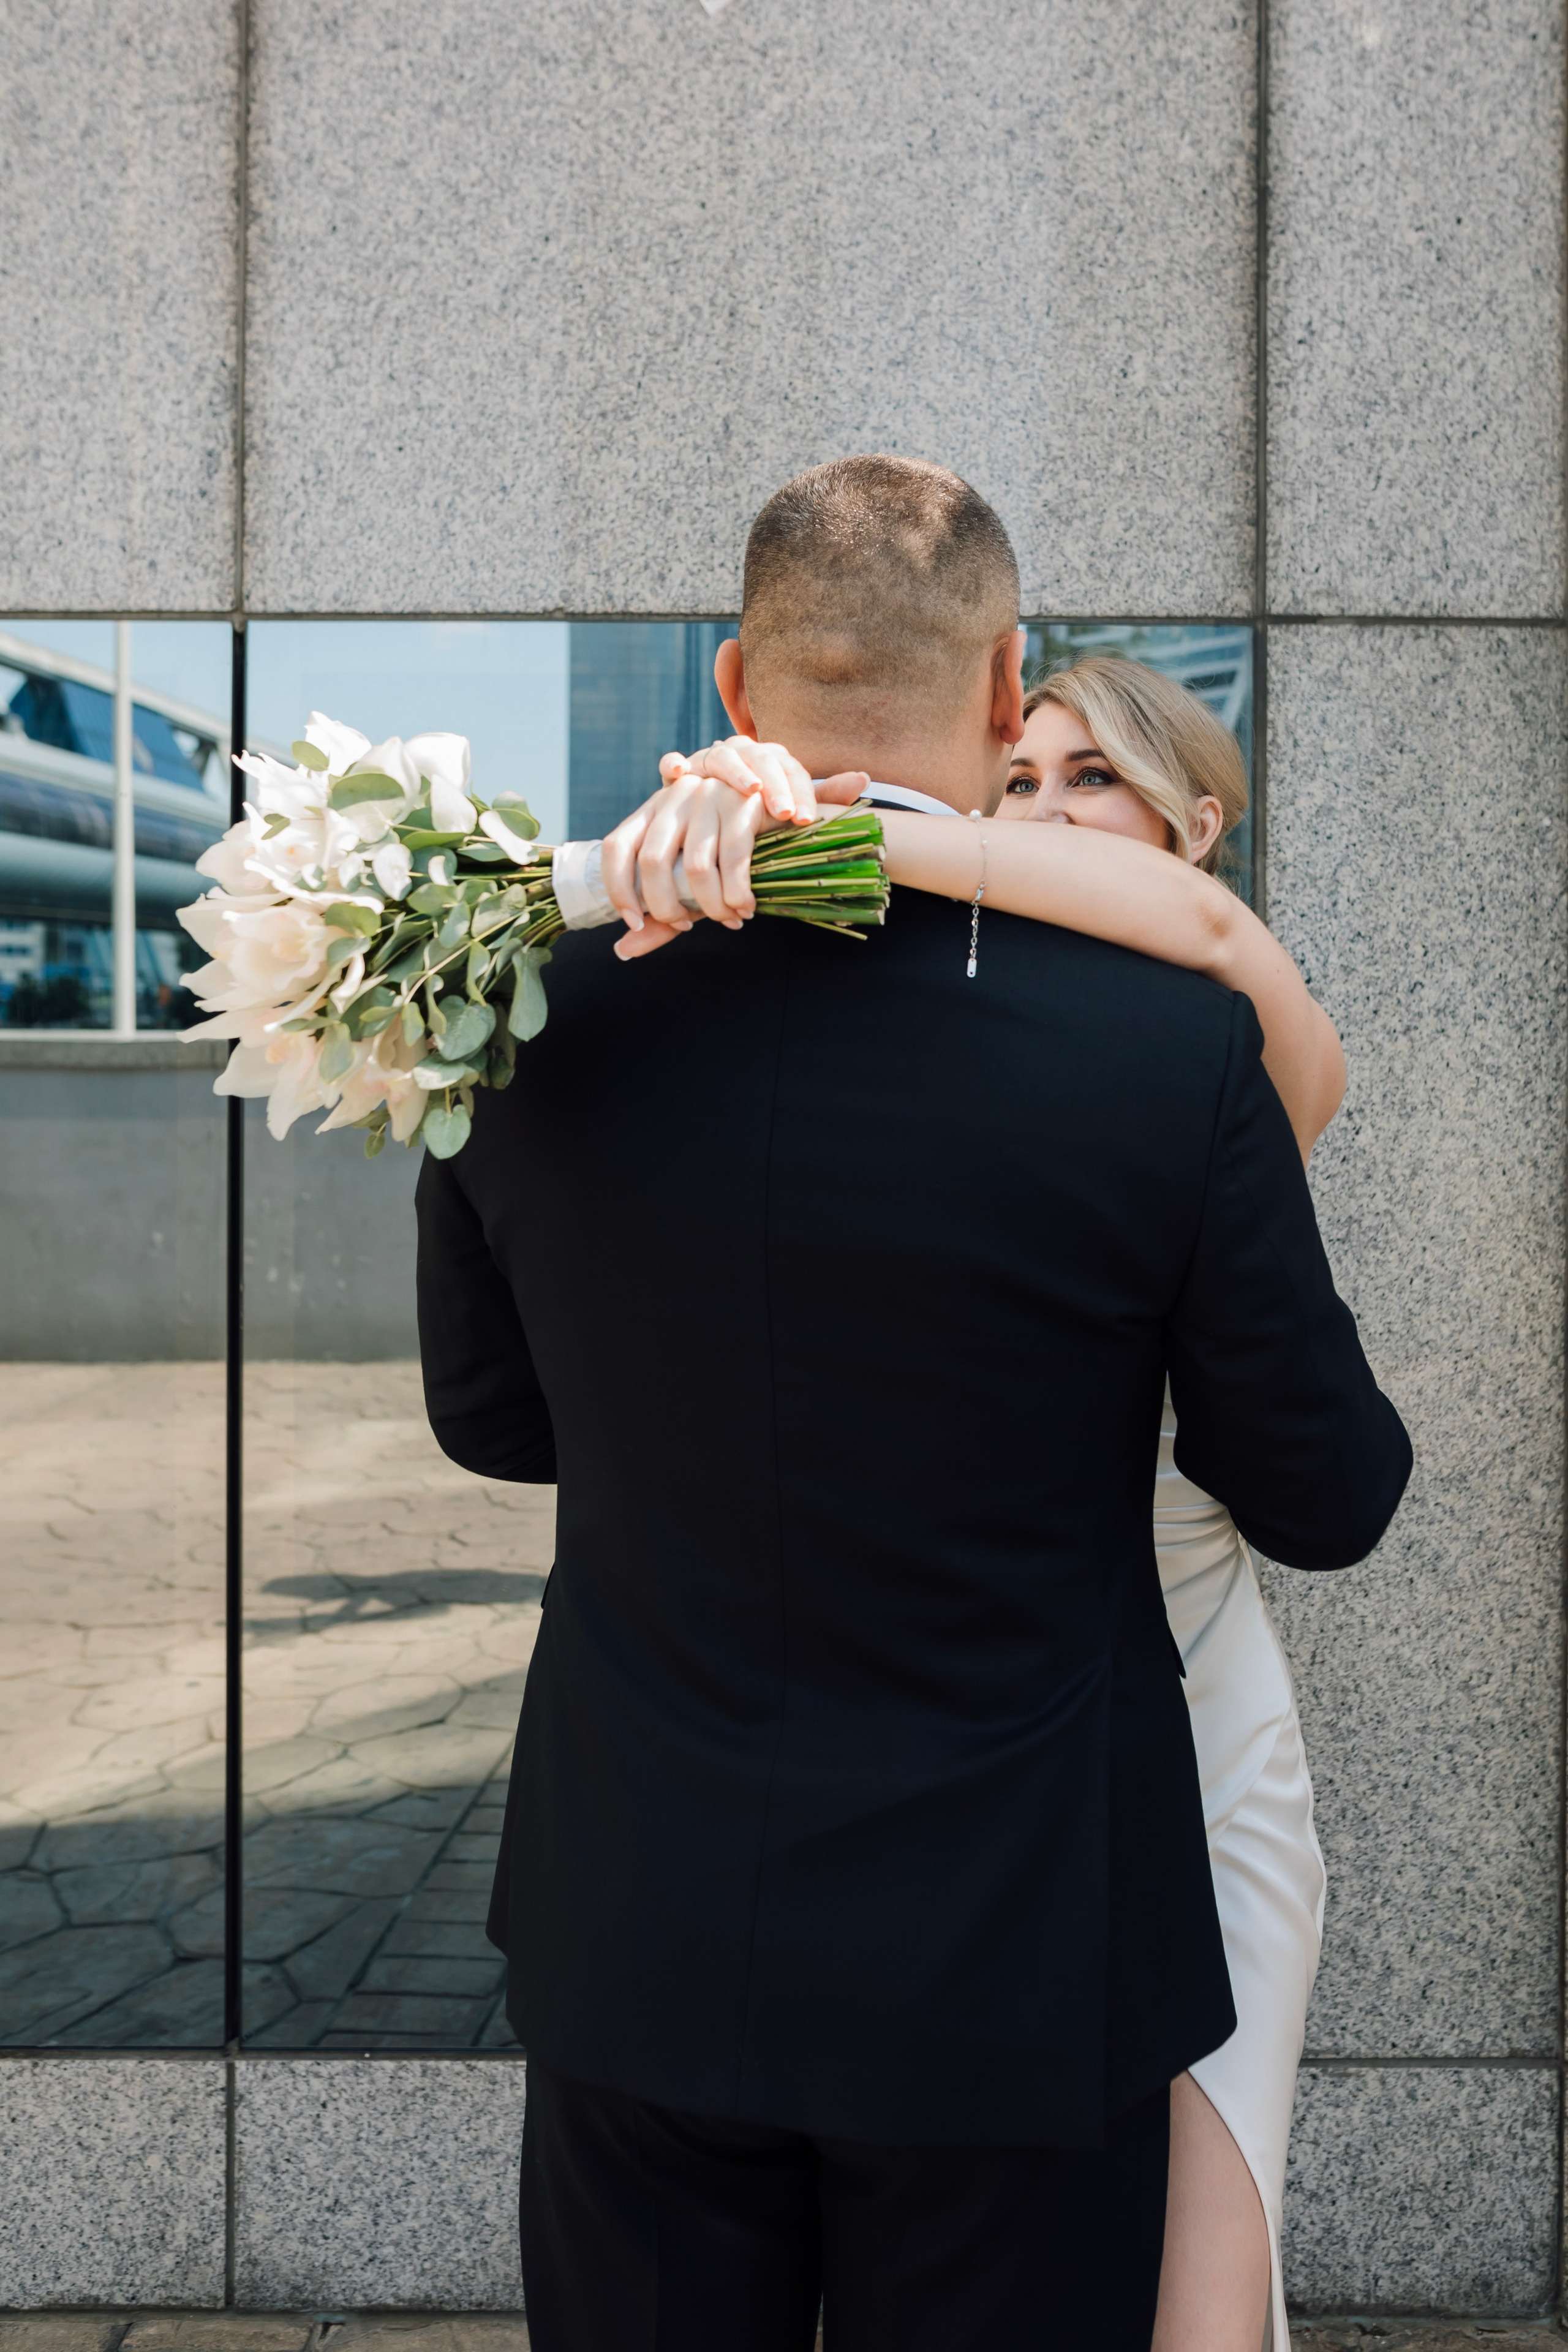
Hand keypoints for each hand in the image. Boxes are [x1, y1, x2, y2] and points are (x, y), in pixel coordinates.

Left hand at [600, 775, 775, 961]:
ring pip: (696, 867)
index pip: (616, 848)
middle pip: (652, 862)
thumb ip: (659, 916)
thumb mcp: (689, 883)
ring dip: (712, 907)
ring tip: (728, 919)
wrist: (783, 813)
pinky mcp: (742, 804)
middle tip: (685, 925)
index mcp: (652, 812)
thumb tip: (623, 950)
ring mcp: (707, 797)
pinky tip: (744, 908)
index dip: (618, 889)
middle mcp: (674, 798)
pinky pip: (734, 861)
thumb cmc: (727, 855)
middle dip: (667, 908)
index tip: (635, 923)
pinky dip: (737, 895)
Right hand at [659, 737, 869, 823]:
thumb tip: (864, 779)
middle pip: (760, 759)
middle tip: (784, 813)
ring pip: (722, 756)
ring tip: (749, 791)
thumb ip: (825, 796)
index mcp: (773, 762)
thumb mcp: (791, 809)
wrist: (713, 815)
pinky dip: (673, 765)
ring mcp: (710, 760)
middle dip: (774, 785)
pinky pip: (673, 764)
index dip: (800, 792)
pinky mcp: (681, 773)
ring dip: (736, 772)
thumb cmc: (760, 815)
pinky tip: (677, 774)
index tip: (805, 819)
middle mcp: (743, 754)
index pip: (790, 770)